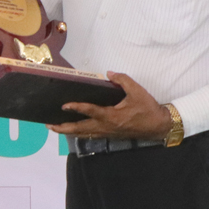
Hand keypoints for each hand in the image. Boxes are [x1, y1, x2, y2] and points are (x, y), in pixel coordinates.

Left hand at [48, 72, 172, 139]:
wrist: (159, 126)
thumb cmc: (148, 109)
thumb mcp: (137, 91)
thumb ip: (123, 80)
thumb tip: (109, 73)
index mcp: (111, 116)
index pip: (90, 111)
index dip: (76, 107)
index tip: (64, 105)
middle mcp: (106, 126)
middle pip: (80, 129)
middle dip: (63, 128)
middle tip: (49, 125)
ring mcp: (107, 132)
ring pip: (84, 134)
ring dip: (69, 132)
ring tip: (55, 128)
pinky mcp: (110, 135)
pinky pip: (91, 135)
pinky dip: (80, 133)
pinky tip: (74, 130)